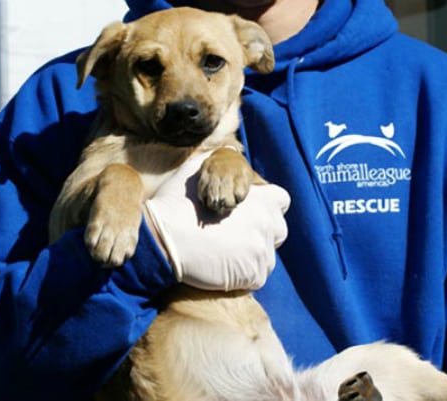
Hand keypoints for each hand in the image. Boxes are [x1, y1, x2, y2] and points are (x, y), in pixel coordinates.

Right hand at [144, 151, 289, 290]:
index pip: (281, 200)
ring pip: (266, 257)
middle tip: (235, 236)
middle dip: (262, 233)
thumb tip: (231, 150)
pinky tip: (221, 269)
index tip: (251, 212)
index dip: (267, 207)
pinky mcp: (253, 276)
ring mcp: (263, 252)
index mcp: (262, 199)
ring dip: (250, 257)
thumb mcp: (200, 169)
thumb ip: (223, 160)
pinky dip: (241, 276)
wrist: (164, 237)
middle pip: (278, 231)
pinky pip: (255, 277)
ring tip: (223, 254)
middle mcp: (268, 225)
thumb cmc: (178, 202)